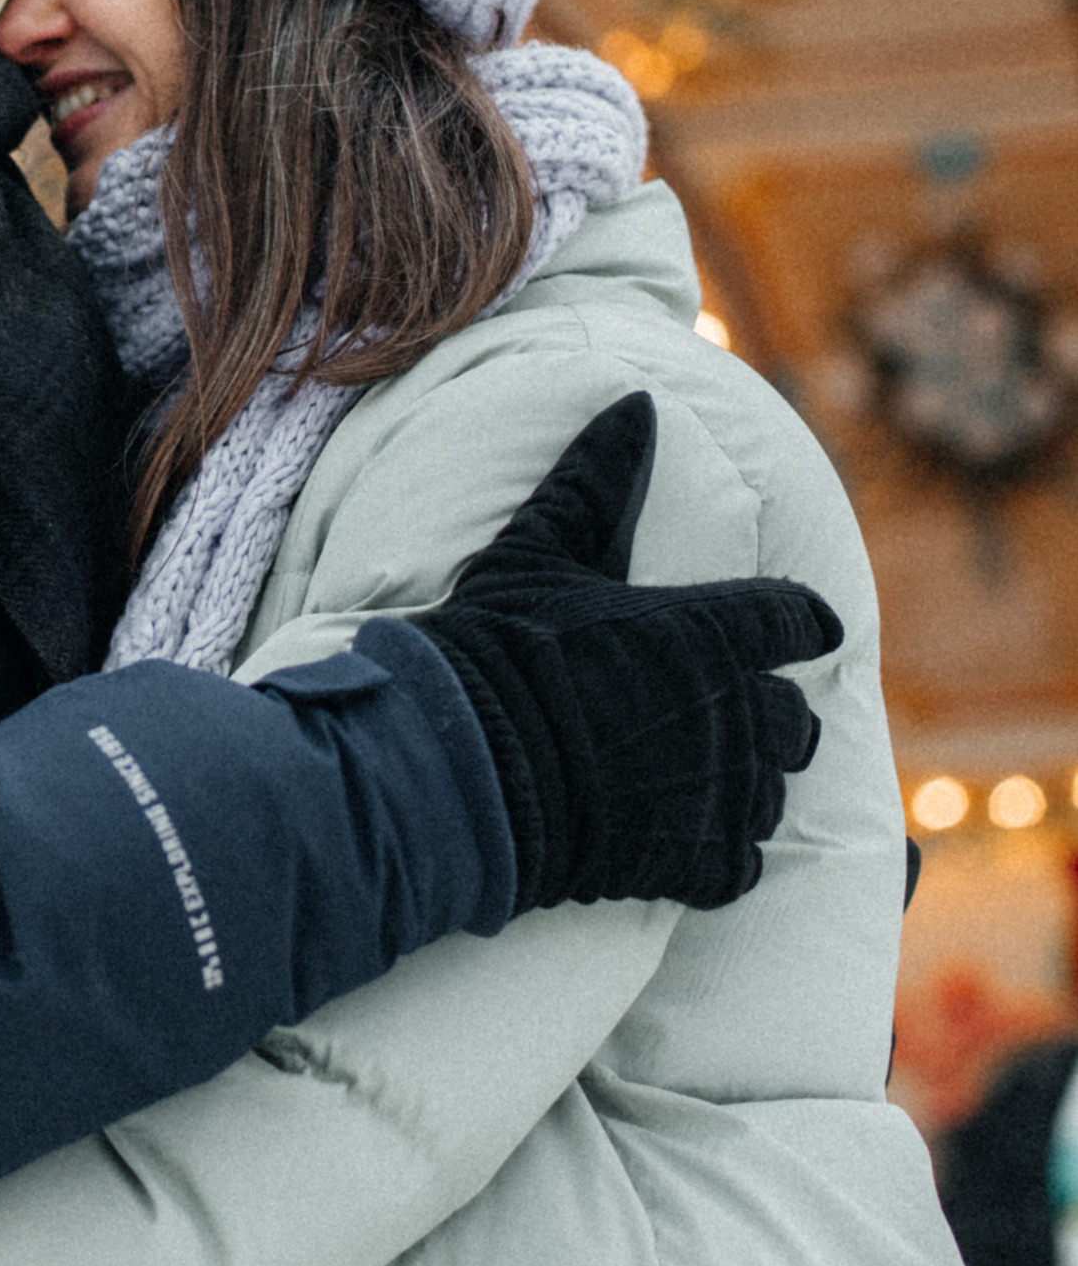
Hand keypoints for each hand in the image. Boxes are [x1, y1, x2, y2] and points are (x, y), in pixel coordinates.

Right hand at [413, 393, 839, 913]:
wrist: (461, 766)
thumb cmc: (497, 647)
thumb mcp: (540, 549)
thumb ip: (597, 478)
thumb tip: (636, 403)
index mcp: (710, 631)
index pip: (796, 620)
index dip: (800, 624)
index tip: (803, 631)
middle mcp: (732, 711)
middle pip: (795, 718)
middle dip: (772, 716)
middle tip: (735, 715)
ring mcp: (716, 792)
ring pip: (771, 792)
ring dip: (748, 784)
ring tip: (706, 781)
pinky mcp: (692, 860)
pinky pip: (740, 863)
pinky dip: (722, 856)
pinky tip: (689, 845)